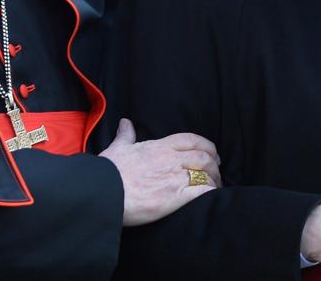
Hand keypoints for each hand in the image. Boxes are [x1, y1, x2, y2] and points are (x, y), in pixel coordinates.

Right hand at [97, 118, 220, 225]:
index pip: (190, 139)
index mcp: (158, 146)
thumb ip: (125, 136)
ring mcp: (175, 178)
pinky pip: (202, 191)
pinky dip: (211, 192)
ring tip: (215, 186)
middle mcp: (170, 159)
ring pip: (206, 173)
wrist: (104, 193)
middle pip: (203, 156)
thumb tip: (125, 123)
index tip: (211, 152)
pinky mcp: (176, 197)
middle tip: (216, 170)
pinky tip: (212, 196)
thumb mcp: (117, 148)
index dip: (206, 145)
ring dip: (214, 179)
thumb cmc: (109, 172)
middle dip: (214, 163)